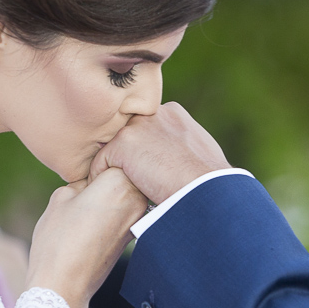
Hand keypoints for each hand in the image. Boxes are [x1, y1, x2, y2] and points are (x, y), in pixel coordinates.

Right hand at [25, 168, 146, 307]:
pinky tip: (93, 224)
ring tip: (88, 209)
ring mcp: (138, 219)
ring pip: (127, 193)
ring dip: (112, 195)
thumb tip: (92, 180)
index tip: (84, 174)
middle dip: (110, 176)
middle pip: (127, 173)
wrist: (63, 285)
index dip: (98, 160)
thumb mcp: (61, 196)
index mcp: (119, 181)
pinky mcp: (133, 235)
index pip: (116, 154)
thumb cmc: (57, 240)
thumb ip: (81, 180)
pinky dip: (113, 213)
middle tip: (86, 189)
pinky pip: (125, 212)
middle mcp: (136, 199)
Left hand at [90, 102, 230, 204]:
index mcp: (172, 113)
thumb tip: (178, 156)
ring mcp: (137, 126)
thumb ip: (181, 144)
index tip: (147, 171)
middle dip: (127, 155)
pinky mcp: (122, 143)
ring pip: (113, 148)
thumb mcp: (199, 150)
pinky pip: (100, 162)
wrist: (204, 187)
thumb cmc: (208, 179)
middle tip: (128, 181)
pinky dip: (100, 179)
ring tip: (116, 189)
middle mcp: (153, 114)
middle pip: (128, 135)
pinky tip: (109, 194)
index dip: (144, 151)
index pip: (147, 128)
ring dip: (114, 167)